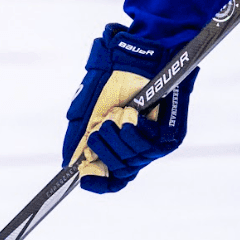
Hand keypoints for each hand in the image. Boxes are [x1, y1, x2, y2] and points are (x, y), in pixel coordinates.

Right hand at [62, 24, 195, 193]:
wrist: (140, 55)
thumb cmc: (115, 78)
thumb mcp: (89, 107)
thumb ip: (79, 135)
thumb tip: (68, 163)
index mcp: (119, 147)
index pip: (113, 179)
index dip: (99, 183)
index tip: (84, 179)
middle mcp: (138, 149)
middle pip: (120, 171)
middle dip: (105, 151)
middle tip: (98, 130)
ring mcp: (155, 144)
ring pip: (133, 159)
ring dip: (119, 137)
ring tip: (115, 114)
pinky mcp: (170, 135)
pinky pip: (150, 146)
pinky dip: (136, 131)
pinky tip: (131, 115)